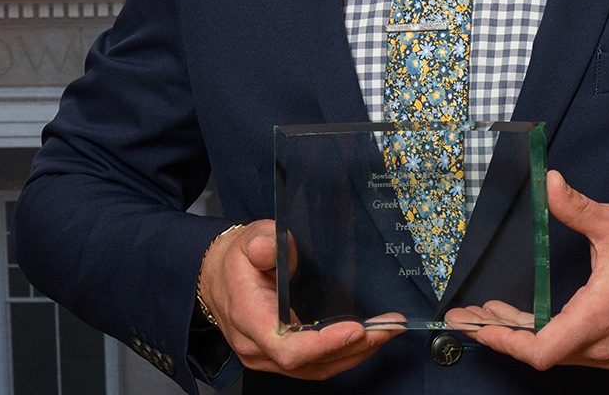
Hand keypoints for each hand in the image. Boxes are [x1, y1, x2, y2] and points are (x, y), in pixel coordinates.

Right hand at [197, 221, 400, 379]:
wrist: (219, 279)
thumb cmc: (239, 260)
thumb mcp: (249, 239)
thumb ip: (262, 242)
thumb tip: (268, 247)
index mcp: (249, 317)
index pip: (287, 346)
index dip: (323, 343)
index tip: (356, 329)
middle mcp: (257, 347)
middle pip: (310, 362)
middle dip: (355, 346)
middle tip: (389, 326)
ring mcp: (268, 359)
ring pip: (317, 369)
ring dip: (357, 353)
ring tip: (388, 331)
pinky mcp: (281, 360)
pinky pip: (316, 366)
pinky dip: (346, 354)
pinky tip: (369, 338)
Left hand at [456, 171, 608, 369]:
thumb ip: (575, 207)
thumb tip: (547, 181)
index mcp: (599, 316)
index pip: (541, 350)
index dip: (505, 341)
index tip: (478, 325)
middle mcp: (603, 344)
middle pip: (542, 354)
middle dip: (503, 334)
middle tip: (471, 316)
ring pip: (558, 354)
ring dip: (524, 336)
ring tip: (494, 314)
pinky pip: (575, 352)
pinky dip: (548, 338)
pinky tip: (531, 318)